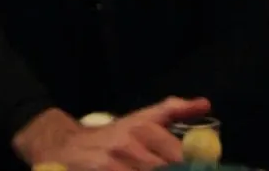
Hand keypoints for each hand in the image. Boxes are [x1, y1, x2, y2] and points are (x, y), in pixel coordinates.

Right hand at [16, 97, 211, 170]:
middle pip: (163, 169)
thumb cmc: (111, 135)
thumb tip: (205, 104)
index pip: (178, 154)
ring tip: (146, 169)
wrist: (63, 145)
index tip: (201, 169)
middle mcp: (126, 144)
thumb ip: (173, 110)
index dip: (191, 166)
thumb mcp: (141, 117)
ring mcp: (109, 163)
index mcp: (142, 128)